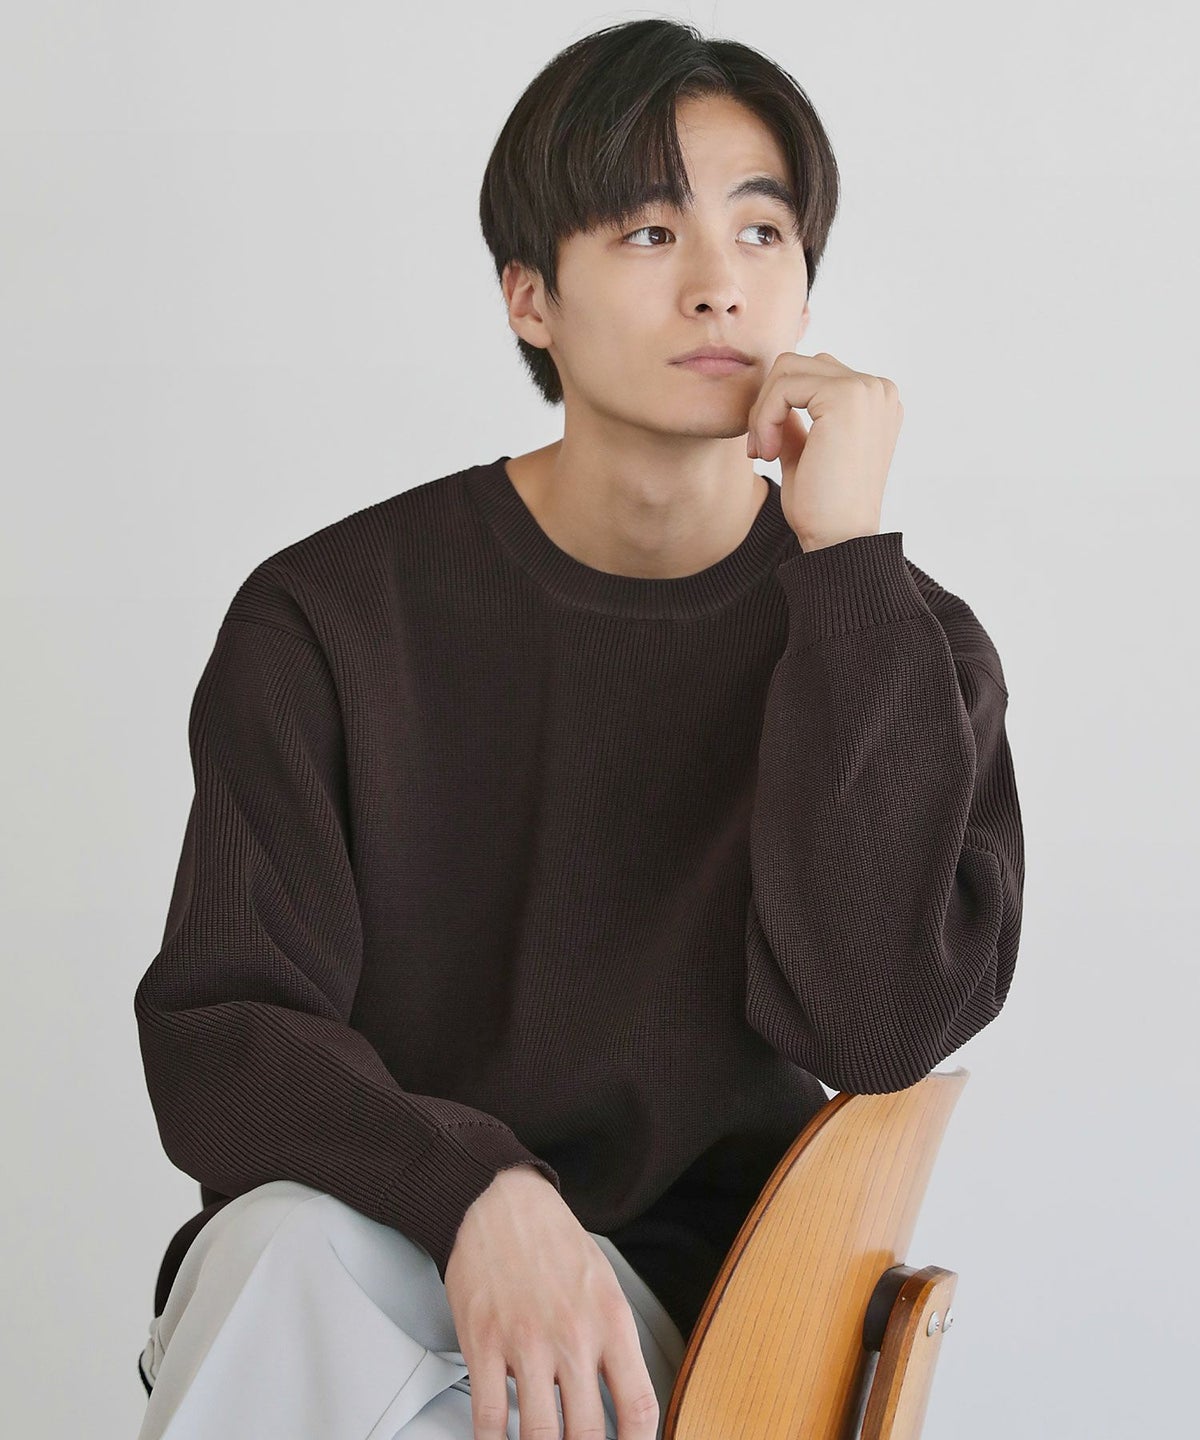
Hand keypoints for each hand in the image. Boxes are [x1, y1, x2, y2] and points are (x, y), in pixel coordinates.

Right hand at [444, 1163, 660, 1439]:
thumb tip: (621, 1399)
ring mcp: (526, 1343)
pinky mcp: (484, 1343)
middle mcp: (573, 1336)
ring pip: (540, 1436)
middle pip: (589, 1434)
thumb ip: (613, 1341)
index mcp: (611, 1321)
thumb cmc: (552, 1241)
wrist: (499, 1201)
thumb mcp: (604, 1283)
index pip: (638, 1406)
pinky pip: (489, 1418)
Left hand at [746, 350, 903, 549]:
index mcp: (874, 401)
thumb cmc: (823, 507)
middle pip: (799, 365)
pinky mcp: (846, 396)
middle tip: (758, 449)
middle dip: (768, 403)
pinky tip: (767, 453)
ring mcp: (867, 389)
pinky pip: (784, 386)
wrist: (838, 539)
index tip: (765, 449)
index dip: (778, 406)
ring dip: (763, 410)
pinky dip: (765, 417)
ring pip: (788, 369)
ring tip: (763, 453)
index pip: (812, 375)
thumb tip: (772, 394)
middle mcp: (878, 389)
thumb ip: (795, 419)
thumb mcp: (805, 452)